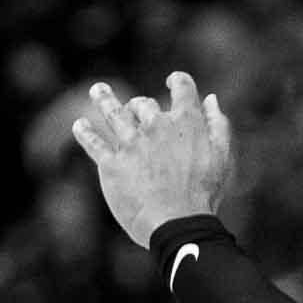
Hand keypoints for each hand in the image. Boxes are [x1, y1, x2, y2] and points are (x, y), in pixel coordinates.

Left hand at [72, 72, 231, 246]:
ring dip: (104, 99)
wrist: (177, 221)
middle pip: (144, 104)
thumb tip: (211, 99)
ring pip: (113, 113)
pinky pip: (94, 143)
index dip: (179, 81)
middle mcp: (156, 126)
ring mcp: (131, 143)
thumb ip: (218, 124)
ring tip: (97, 89)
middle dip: (142, 105)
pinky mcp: (111, 163)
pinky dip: (85, 132)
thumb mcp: (222, 156)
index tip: (173, 81)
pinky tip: (80, 124)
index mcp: (186, 122)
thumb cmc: (204, 192)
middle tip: (139, 110)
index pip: (183, 89)